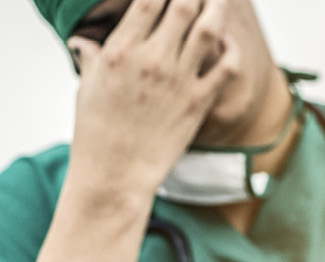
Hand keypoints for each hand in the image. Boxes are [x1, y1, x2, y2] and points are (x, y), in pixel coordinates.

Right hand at [66, 0, 239, 195]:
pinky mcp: (200, 101)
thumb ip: (92, 58)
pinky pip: (226, 66)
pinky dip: (232, 49)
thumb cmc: (97, 132)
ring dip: (218, 7)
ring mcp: (179, 80)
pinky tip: (229, 41)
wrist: (116, 173)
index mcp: (120, 51)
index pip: (147, 0)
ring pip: (209, 30)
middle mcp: (152, 60)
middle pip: (183, 6)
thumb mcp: (87, 88)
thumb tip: (83, 41)